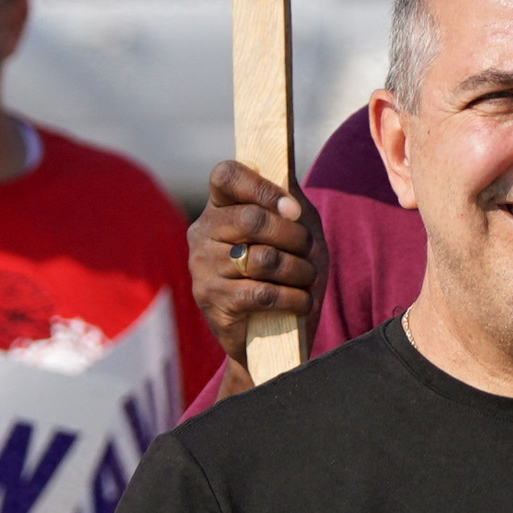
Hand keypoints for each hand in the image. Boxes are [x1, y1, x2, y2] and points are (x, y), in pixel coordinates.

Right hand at [189, 158, 317, 350]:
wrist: (272, 336)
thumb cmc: (286, 270)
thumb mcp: (294, 227)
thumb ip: (289, 198)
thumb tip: (286, 178)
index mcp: (219, 207)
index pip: (226, 175)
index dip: (263, 188)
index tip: (293, 209)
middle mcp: (203, 233)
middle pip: (253, 219)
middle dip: (295, 236)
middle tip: (309, 251)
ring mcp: (203, 268)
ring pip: (264, 258)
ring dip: (299, 270)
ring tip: (306, 278)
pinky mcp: (213, 301)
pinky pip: (263, 293)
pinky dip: (294, 297)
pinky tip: (302, 301)